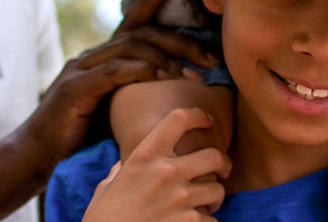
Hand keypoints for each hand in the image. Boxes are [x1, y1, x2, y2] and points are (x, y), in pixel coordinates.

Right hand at [13, 0, 216, 176]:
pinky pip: (114, 71)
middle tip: (210, 57)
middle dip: (179, 41)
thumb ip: (134, 95)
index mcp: (99, 60)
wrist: (38, 157)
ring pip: (130, 47)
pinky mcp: (75, 88)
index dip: (148, 1)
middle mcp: (89, 58)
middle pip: (140, 34)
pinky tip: (162, 79)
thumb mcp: (113, 111)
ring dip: (166, 59)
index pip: (129, 24)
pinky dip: (141, 72)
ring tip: (193, 76)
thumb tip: (173, 95)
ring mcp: (80, 70)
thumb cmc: (79, 138)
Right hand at [82, 108, 229, 221]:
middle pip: (213, 155)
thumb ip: (123, 171)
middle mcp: (165, 172)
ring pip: (217, 190)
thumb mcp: (108, 186)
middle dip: (222, 164)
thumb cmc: (104, 218)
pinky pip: (211, 219)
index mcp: (144, 156)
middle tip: (221, 171)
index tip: (207, 121)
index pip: (178, 119)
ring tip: (205, 204)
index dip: (198, 115)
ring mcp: (179, 199)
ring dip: (214, 198)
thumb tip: (124, 164)